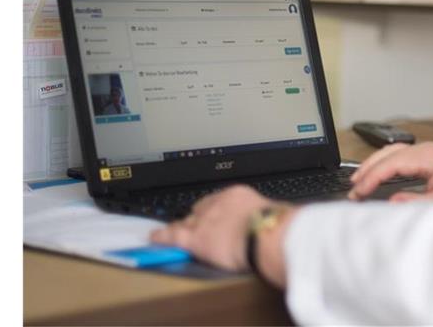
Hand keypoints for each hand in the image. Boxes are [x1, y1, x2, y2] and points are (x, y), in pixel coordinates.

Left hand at [150, 186, 295, 286]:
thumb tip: (271, 224)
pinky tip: (155, 238)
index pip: (219, 200)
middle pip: (200, 209)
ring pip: (186, 222)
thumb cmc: (277, 228)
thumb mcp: (273, 215)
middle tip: (195, 225)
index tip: (215, 215)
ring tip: (172, 231)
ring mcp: (205, 219)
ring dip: (180, 227)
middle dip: (197, 217)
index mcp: (238, 194)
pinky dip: (163, 236)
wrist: (268, 235)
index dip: (213, 210)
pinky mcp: (196, 238)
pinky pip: (173, 235)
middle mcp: (218, 203)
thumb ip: (264, 218)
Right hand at [348, 141, 432, 201]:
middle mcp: (425, 150)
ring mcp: (425, 151)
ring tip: (358, 180)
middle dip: (367, 170)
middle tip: (352, 188)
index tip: (358, 191)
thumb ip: (414, 202)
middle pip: (387, 153)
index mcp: (427, 156)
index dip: (372, 178)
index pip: (390, 164)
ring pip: (391, 152)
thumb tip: (390, 201)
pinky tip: (377, 173)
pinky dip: (384, 164)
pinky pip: (399, 155)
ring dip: (373, 164)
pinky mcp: (427, 157)